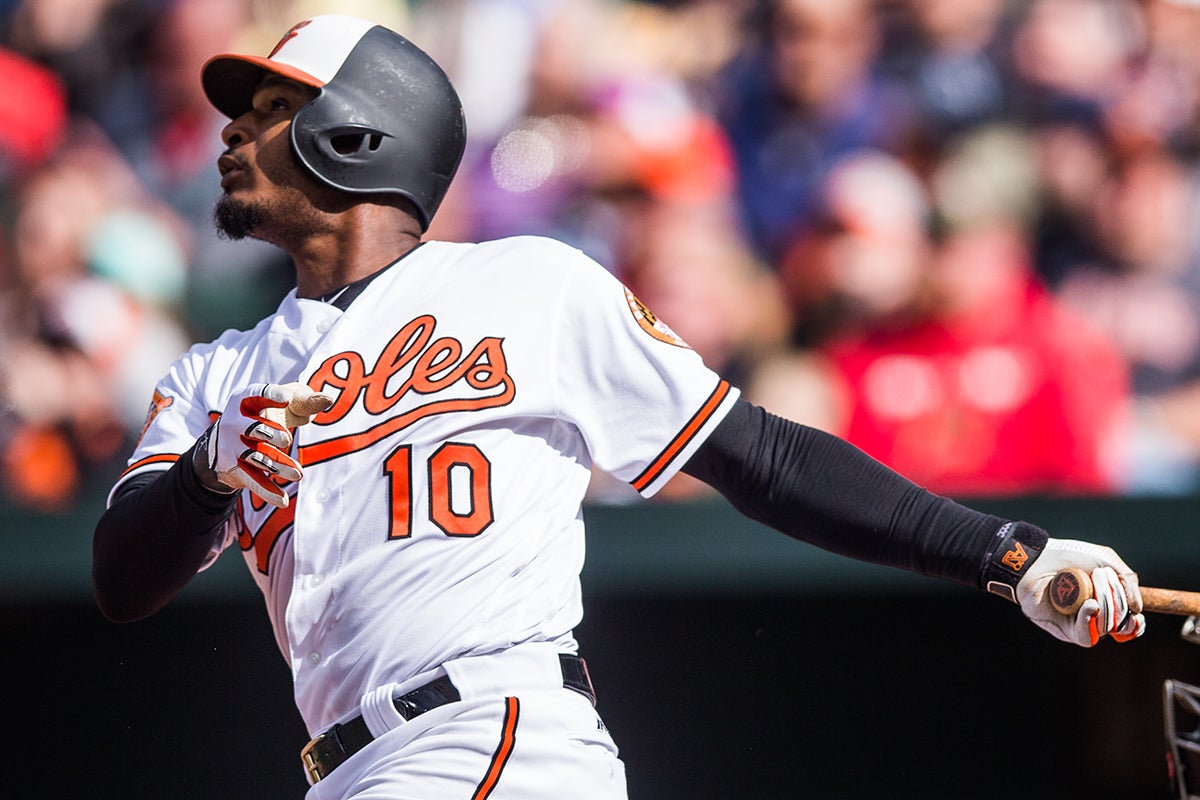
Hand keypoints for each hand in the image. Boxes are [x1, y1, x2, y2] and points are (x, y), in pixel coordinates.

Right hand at [195, 383, 329, 507]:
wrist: (225, 442)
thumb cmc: (264, 415)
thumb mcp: (282, 404)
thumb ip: (306, 401)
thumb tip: (328, 399)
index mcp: (245, 400)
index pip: (257, 393)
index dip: (271, 394)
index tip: (287, 397)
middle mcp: (233, 422)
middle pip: (252, 428)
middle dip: (269, 433)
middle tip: (287, 439)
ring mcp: (231, 446)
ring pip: (256, 457)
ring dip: (278, 466)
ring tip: (299, 474)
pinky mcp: (235, 469)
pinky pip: (251, 480)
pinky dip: (266, 492)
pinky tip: (283, 501)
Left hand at [1017, 538, 1144, 646]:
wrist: (1038, 559)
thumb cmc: (1069, 556)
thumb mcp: (1106, 561)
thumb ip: (1128, 582)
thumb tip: (1137, 610)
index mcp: (1109, 601)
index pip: (1130, 624)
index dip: (1137, 624)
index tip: (1137, 617)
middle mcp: (1097, 615)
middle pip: (1123, 624)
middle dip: (1117, 598)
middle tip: (1099, 575)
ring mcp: (1081, 623)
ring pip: (1107, 629)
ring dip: (1104, 603)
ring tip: (1088, 580)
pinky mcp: (1065, 629)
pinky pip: (1086, 635)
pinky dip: (1090, 619)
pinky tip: (1089, 604)